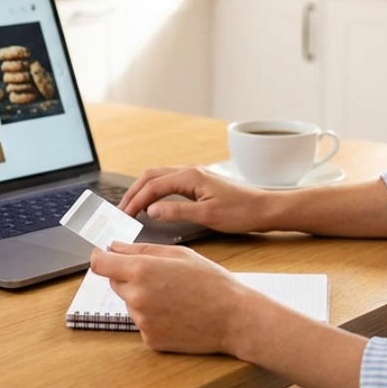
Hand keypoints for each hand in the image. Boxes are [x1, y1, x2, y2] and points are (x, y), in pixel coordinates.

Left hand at [90, 241, 255, 353]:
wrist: (235, 318)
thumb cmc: (212, 282)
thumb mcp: (179, 255)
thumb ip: (142, 249)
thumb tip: (114, 246)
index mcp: (142, 271)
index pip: (99, 263)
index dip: (100, 257)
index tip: (105, 255)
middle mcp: (137, 297)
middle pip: (115, 282)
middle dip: (129, 276)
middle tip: (161, 276)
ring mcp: (142, 321)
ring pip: (130, 303)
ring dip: (143, 298)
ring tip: (176, 297)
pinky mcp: (150, 339)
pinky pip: (142, 323)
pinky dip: (154, 317)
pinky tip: (178, 314)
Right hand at [119, 165, 274, 232]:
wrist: (264, 209)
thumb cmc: (241, 212)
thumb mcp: (207, 216)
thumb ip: (178, 212)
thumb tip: (153, 210)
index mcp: (190, 176)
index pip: (153, 186)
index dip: (136, 200)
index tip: (125, 215)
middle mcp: (190, 171)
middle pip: (151, 176)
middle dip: (134, 192)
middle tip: (122, 210)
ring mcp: (194, 175)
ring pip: (159, 177)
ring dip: (143, 190)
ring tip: (132, 207)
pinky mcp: (199, 183)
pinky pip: (169, 182)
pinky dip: (155, 191)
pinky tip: (153, 204)